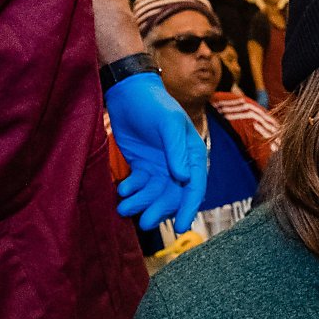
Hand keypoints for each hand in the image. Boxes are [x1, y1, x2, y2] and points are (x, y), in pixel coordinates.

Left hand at [106, 72, 207, 230]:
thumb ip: (176, 150)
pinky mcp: (142, 166)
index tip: (180, 226)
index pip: (195, 187)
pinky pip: (139, 186)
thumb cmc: (154, 104)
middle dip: (159, 210)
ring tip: (125, 209)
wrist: (128, 92)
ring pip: (154, 194)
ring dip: (141, 203)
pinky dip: (132, 191)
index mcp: (192, 155)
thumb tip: (184, 178)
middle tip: (145, 223)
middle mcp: (179, 165)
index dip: (188, 208)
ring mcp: (160, 167)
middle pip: (173, 196)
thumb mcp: (168, 123)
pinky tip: (122, 190)